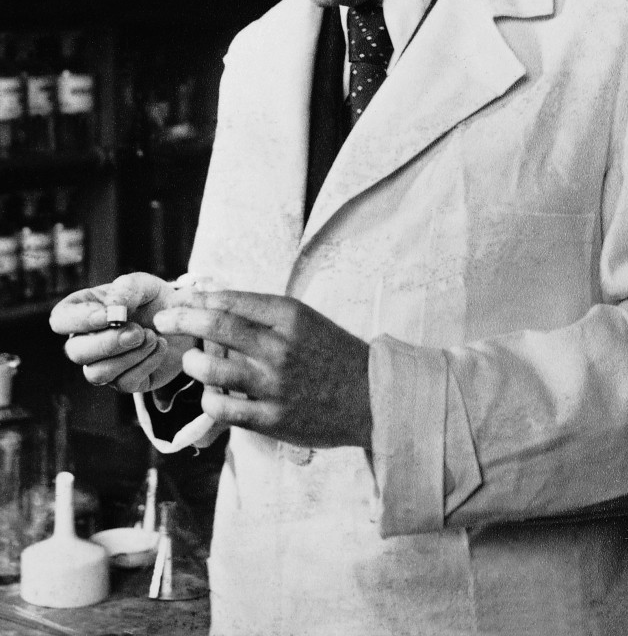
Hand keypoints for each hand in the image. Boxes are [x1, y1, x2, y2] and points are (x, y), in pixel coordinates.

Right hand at [49, 272, 196, 393]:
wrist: (182, 322)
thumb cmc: (154, 300)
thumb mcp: (145, 285)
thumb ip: (127, 288)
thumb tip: (113, 308)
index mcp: (83, 311)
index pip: (60, 320)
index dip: (80, 320)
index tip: (110, 315)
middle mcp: (86, 341)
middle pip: (76, 352)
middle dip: (108, 343)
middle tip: (138, 331)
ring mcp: (103, 365)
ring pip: (97, 374)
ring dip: (129, 355)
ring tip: (153, 336)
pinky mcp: (124, 382)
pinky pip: (125, 383)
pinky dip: (147, 363)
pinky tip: (160, 346)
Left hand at [153, 289, 371, 449]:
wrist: (372, 396)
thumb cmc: (334, 354)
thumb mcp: (306, 320)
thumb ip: (264, 314)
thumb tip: (214, 304)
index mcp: (290, 316)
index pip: (231, 300)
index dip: (199, 299)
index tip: (181, 299)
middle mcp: (280, 347)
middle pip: (216, 327)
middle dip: (181, 319)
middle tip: (164, 319)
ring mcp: (275, 385)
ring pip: (213, 370)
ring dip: (193, 364)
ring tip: (192, 363)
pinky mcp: (273, 418)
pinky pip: (224, 409)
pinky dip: (209, 400)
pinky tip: (211, 396)